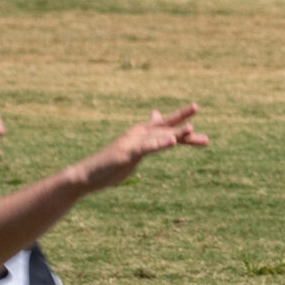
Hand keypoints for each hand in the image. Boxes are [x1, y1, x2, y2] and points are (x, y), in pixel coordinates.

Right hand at [69, 105, 208, 192]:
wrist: (86, 175)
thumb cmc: (110, 164)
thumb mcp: (133, 150)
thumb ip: (146, 139)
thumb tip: (154, 120)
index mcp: (141, 135)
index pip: (165, 125)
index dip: (180, 118)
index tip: (195, 109)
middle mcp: (138, 135)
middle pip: (165, 129)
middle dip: (183, 125)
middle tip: (197, 111)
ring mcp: (132, 143)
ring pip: (158, 137)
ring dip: (175, 134)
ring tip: (191, 128)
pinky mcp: (127, 153)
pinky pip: (147, 148)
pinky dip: (160, 144)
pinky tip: (172, 142)